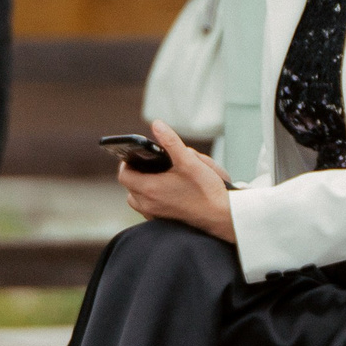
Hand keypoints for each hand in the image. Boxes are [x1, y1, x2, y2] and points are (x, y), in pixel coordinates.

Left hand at [120, 120, 236, 241]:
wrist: (221, 215)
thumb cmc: (206, 190)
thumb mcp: (190, 161)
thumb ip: (171, 141)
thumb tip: (157, 124)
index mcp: (150, 188)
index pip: (124, 174)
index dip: (127, 163)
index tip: (136, 155)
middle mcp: (148, 204)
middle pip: (129, 186)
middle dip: (135, 173)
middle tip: (148, 163)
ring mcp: (155, 214)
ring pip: (136, 199)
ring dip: (140, 187)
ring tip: (155, 177)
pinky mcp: (163, 220)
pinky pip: (147, 208)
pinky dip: (150, 198)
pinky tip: (165, 191)